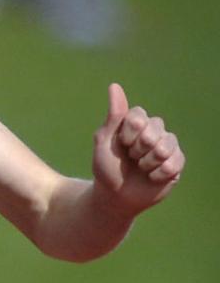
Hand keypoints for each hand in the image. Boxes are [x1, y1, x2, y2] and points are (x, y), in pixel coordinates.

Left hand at [92, 83, 183, 215]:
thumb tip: (114, 86)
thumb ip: (114, 115)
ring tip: (141, 168)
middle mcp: (155, 131)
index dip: (129, 132)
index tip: (121, 144)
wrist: (115, 196)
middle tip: (132, 158)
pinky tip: (151, 177)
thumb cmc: (107, 168)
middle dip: (138, 148)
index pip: (139, 115)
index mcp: (137, 122)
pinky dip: (157, 174)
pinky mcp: (176, 163)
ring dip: (148, 162)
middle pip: (155, 128)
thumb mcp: (105, 142)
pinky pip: (173, 163)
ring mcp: (167, 146)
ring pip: (165, 146)